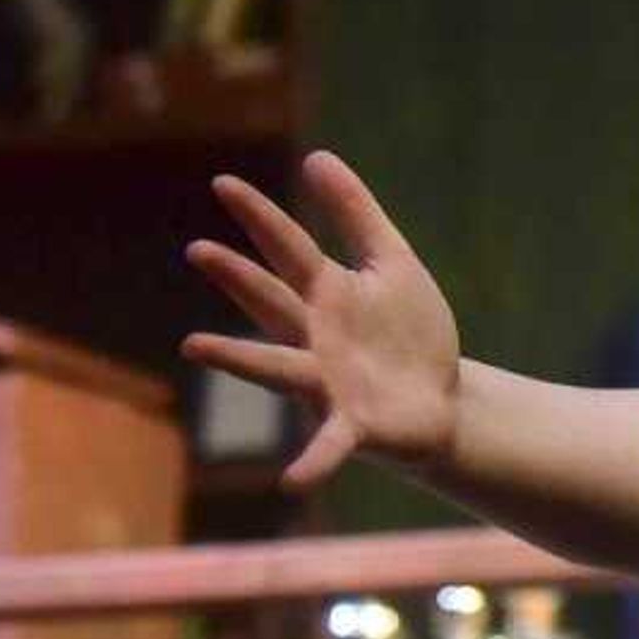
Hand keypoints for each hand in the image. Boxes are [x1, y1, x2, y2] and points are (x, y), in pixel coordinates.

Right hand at [184, 150, 461, 489]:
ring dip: (239, 357)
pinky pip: (327, 444)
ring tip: (196, 345)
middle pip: (272, 302)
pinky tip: (290, 482)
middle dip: (239, 278)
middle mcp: (315, 338)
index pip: (289, 248)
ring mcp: (328, 383)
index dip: (260, 217)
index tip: (223, 183)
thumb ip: (356, 213)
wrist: (442, 399)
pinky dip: (311, 462)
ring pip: (279, 366)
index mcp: (327, 295)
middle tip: (200, 250)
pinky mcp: (353, 424)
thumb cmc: (408, 333)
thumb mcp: (391, 262)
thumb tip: (316, 156)